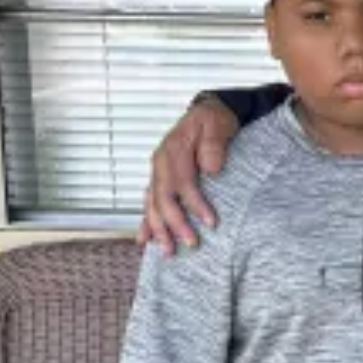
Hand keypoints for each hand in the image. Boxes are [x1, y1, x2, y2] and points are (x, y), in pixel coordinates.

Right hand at [137, 96, 237, 255]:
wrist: (210, 110)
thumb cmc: (215, 119)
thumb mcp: (218, 124)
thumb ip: (214, 144)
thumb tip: (211, 168)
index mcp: (173, 150)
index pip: (182, 183)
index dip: (195, 205)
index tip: (211, 222)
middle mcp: (160, 162)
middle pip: (163, 199)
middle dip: (174, 224)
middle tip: (190, 244)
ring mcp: (158, 171)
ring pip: (152, 204)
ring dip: (158, 229)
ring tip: (167, 251)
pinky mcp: (160, 177)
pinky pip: (150, 202)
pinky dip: (147, 221)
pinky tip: (144, 239)